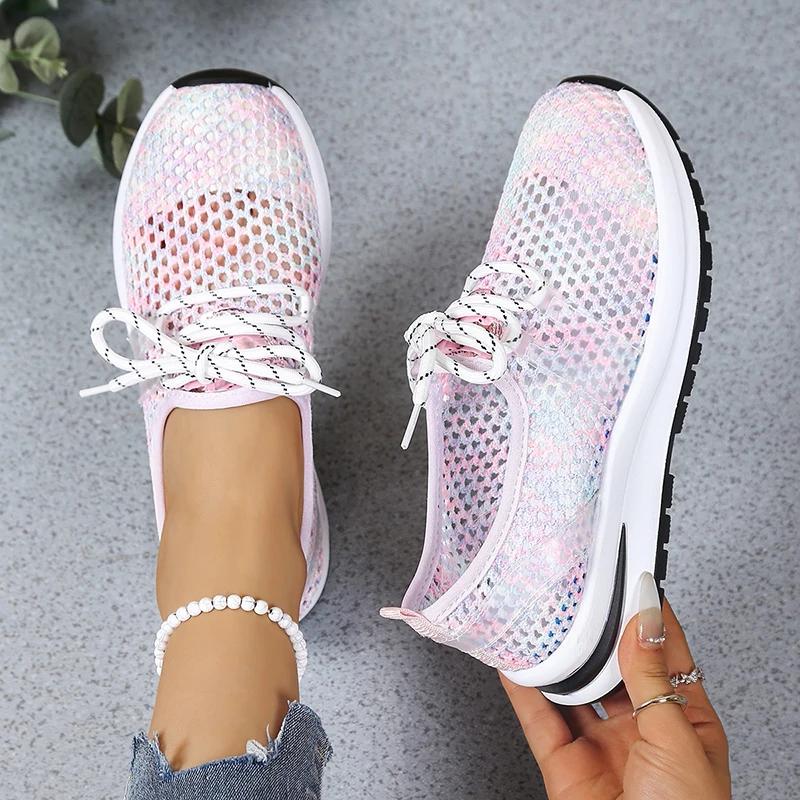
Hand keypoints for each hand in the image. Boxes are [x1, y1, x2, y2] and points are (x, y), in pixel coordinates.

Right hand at [501, 574, 729, 799]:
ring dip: (560, 655)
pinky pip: (539, 718)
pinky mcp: (565, 764)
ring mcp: (601, 746)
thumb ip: (652, 678)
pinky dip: (523, 688)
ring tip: (546, 618)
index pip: (666, 653)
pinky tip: (515, 661)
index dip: (649, 614)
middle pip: (615, 666)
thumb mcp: (678, 741)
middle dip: (598, 631)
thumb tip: (643, 621)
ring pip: (574, 687)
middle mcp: (642, 729)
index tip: (633, 577)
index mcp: (685, 721)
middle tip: (581, 592)